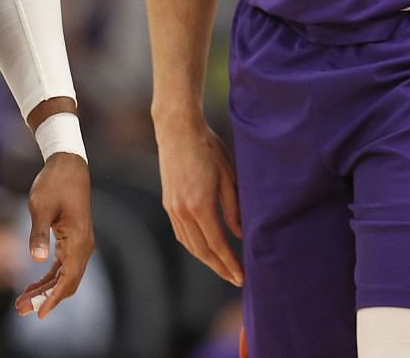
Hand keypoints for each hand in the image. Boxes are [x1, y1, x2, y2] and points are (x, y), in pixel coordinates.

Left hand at [15, 153, 93, 317]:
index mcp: (78, 240)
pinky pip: (63, 267)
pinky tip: (32, 286)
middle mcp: (83, 245)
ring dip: (46, 290)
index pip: (69, 278)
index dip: (54, 298)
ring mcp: (80, 243)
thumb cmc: (54, 184)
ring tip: (22, 302)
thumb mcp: (41, 207)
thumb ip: (38, 234)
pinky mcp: (73, 240)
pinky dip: (49, 279)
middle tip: (20, 310)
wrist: (68, 165)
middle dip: (46, 298)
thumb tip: (37, 260)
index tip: (39, 313)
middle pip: (68, 282)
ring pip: (65, 276)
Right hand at [156, 118, 242, 286]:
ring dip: (206, 259)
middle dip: (219, 267)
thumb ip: (234, 207)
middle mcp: (182, 211)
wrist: (177, 131)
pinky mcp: (168, 203)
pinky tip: (205, 248)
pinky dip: (194, 245)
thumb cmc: (208, 148)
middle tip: (235, 279)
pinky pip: (181, 234)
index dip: (230, 263)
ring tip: (223, 267)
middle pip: (202, 250)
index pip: (217, 244)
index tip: (242, 277)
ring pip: (189, 244)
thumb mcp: (229, 175)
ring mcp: (172, 208)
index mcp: (199, 205)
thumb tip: (240, 234)